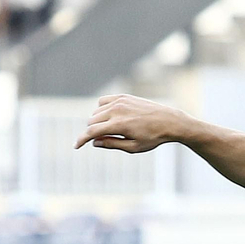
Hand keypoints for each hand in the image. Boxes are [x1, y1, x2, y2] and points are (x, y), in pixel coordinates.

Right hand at [75, 94, 190, 153]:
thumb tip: (94, 142)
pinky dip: (102, 110)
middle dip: (93, 131)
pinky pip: (103, 101)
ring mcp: (120, 101)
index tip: (75, 146)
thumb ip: (112, 144)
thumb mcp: (133, 147)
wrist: (169, 121)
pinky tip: (110, 117)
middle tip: (104, 140)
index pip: (92, 132)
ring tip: (112, 130)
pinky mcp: (123, 96)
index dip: (81, 140)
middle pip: (92, 121)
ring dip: (98, 122)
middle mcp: (117, 110)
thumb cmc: (153, 138)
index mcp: (119, 125)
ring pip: (96, 112)